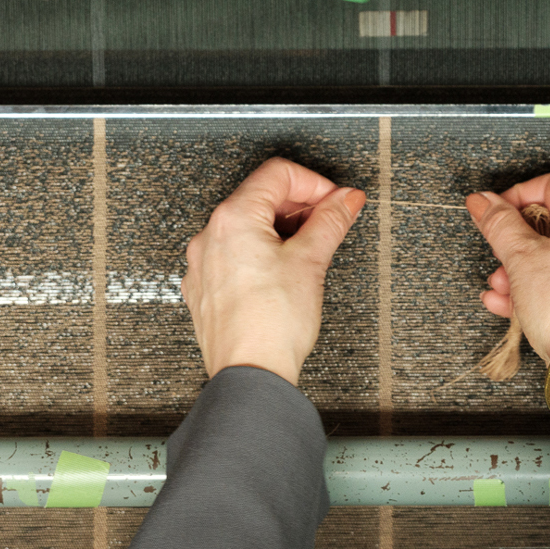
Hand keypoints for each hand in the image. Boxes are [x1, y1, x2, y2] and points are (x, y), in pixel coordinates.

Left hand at [183, 157, 365, 383]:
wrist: (251, 375)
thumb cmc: (272, 324)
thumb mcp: (311, 261)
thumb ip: (331, 221)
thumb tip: (346, 199)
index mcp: (232, 218)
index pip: (277, 174)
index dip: (314, 183)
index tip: (335, 201)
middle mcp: (209, 236)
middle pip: (260, 198)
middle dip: (299, 207)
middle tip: (328, 223)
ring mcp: (203, 264)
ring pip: (247, 228)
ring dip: (281, 230)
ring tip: (309, 251)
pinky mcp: (205, 290)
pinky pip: (234, 256)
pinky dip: (260, 254)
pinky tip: (282, 274)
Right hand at [466, 173, 549, 407]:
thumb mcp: (520, 257)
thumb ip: (499, 223)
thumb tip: (483, 200)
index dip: (516, 195)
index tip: (494, 212)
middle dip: (515, 241)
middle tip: (497, 254)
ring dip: (521, 268)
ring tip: (500, 289)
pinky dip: (539, 286)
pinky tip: (510, 305)